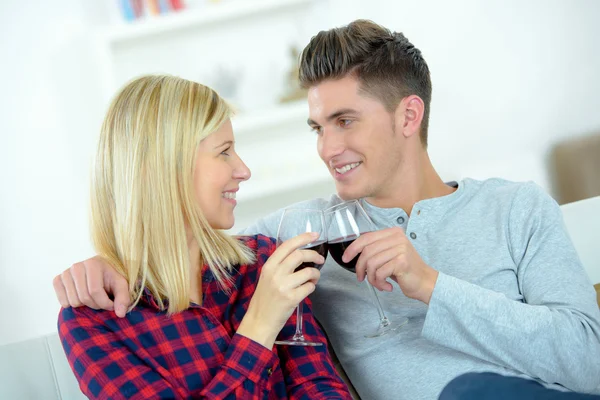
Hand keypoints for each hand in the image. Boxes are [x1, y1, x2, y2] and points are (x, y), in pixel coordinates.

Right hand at [52, 256, 130, 317]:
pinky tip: (80, 297)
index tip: (111, 304)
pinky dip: (72, 304)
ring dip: (84, 305)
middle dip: (95, 305)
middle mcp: (77, 266)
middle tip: (102, 301)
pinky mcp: (58, 280)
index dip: (104, 303)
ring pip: (73, 301)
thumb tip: (120, 314)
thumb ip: (123, 298)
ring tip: (92, 298)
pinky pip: (62, 300)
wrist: (100, 272)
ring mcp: (66, 273)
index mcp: (93, 264)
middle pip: (84, 297)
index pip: (94, 291)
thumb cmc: (111, 279)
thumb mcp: (121, 286)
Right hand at [237, 232, 324, 347]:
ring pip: (309, 272)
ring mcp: (283, 286)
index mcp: (269, 266)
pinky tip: (307, 290)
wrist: (259, 321)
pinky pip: (309, 287)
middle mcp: (275, 273)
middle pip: (300, 255)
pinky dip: (312, 287)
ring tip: (313, 279)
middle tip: (320, 259)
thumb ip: (280, 265)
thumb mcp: (267, 277)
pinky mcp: (291, 298)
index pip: (288, 245)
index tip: (315, 235)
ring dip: (315, 274)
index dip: (303, 237)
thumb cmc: (265, 299)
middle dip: (314, 255)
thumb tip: (300, 254)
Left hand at [344, 227, 438, 303]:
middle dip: (360, 267)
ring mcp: (400, 249)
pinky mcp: (402, 262)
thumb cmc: (405, 270)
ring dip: (372, 278)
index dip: (352, 248)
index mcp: (393, 232)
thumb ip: (375, 249)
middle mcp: (397, 238)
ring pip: (372, 263)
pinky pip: (380, 273)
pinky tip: (387, 286)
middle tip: (361, 277)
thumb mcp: (389, 254)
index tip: (346, 258)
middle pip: (367, 251)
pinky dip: (379, 283)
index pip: (366, 237)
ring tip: (378, 283)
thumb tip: (354, 252)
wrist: (425, 282)